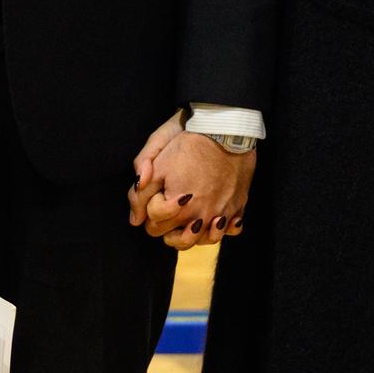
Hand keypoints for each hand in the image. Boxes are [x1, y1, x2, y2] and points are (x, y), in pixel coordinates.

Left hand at [131, 123, 252, 249]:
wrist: (224, 131)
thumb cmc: (188, 145)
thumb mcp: (156, 164)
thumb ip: (140, 194)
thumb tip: (135, 220)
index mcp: (176, 210)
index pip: (153, 228)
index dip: (151, 212)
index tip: (159, 196)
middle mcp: (199, 219)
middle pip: (177, 241)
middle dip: (169, 227)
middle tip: (170, 209)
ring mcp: (221, 215)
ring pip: (204, 241)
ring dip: (195, 233)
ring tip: (191, 218)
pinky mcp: (238, 207)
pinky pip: (232, 230)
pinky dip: (224, 227)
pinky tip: (217, 217)